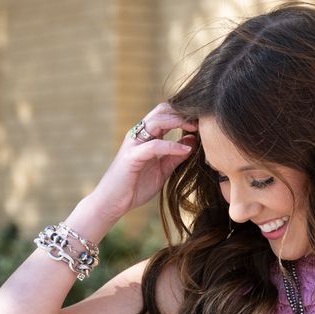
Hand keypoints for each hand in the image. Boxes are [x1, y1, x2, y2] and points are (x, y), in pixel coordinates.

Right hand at [88, 102, 197, 222]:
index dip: (184, 114)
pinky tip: (186, 151)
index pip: (165, 114)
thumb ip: (175, 156)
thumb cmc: (135, 187)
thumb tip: (192, 141)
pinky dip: (171, 146)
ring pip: (156, 121)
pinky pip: (154, 146)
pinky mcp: (131, 156)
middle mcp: (138, 135)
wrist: (113, 203)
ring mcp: (134, 143)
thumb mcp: (162, 170)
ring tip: (195, 129)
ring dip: (178, 122)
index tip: (202, 120)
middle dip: (183, 112)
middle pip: (161, 111)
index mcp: (146, 136)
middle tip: (201, 120)